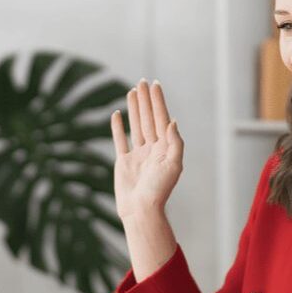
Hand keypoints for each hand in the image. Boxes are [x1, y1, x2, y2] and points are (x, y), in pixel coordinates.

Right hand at [110, 79, 183, 220]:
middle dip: (146, 100)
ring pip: (136, 125)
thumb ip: (175, 143)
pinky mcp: (124, 161)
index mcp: (166, 148)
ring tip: (132, 92)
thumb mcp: (173, 166)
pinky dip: (118, 127)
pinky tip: (117, 114)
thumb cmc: (159, 191)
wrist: (141, 210)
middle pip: (149, 118)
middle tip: (142, 82)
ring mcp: (138, 154)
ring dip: (134, 109)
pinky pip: (121, 140)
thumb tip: (172, 121)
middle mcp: (153, 149)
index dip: (158, 101)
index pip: (161, 119)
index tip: (155, 85)